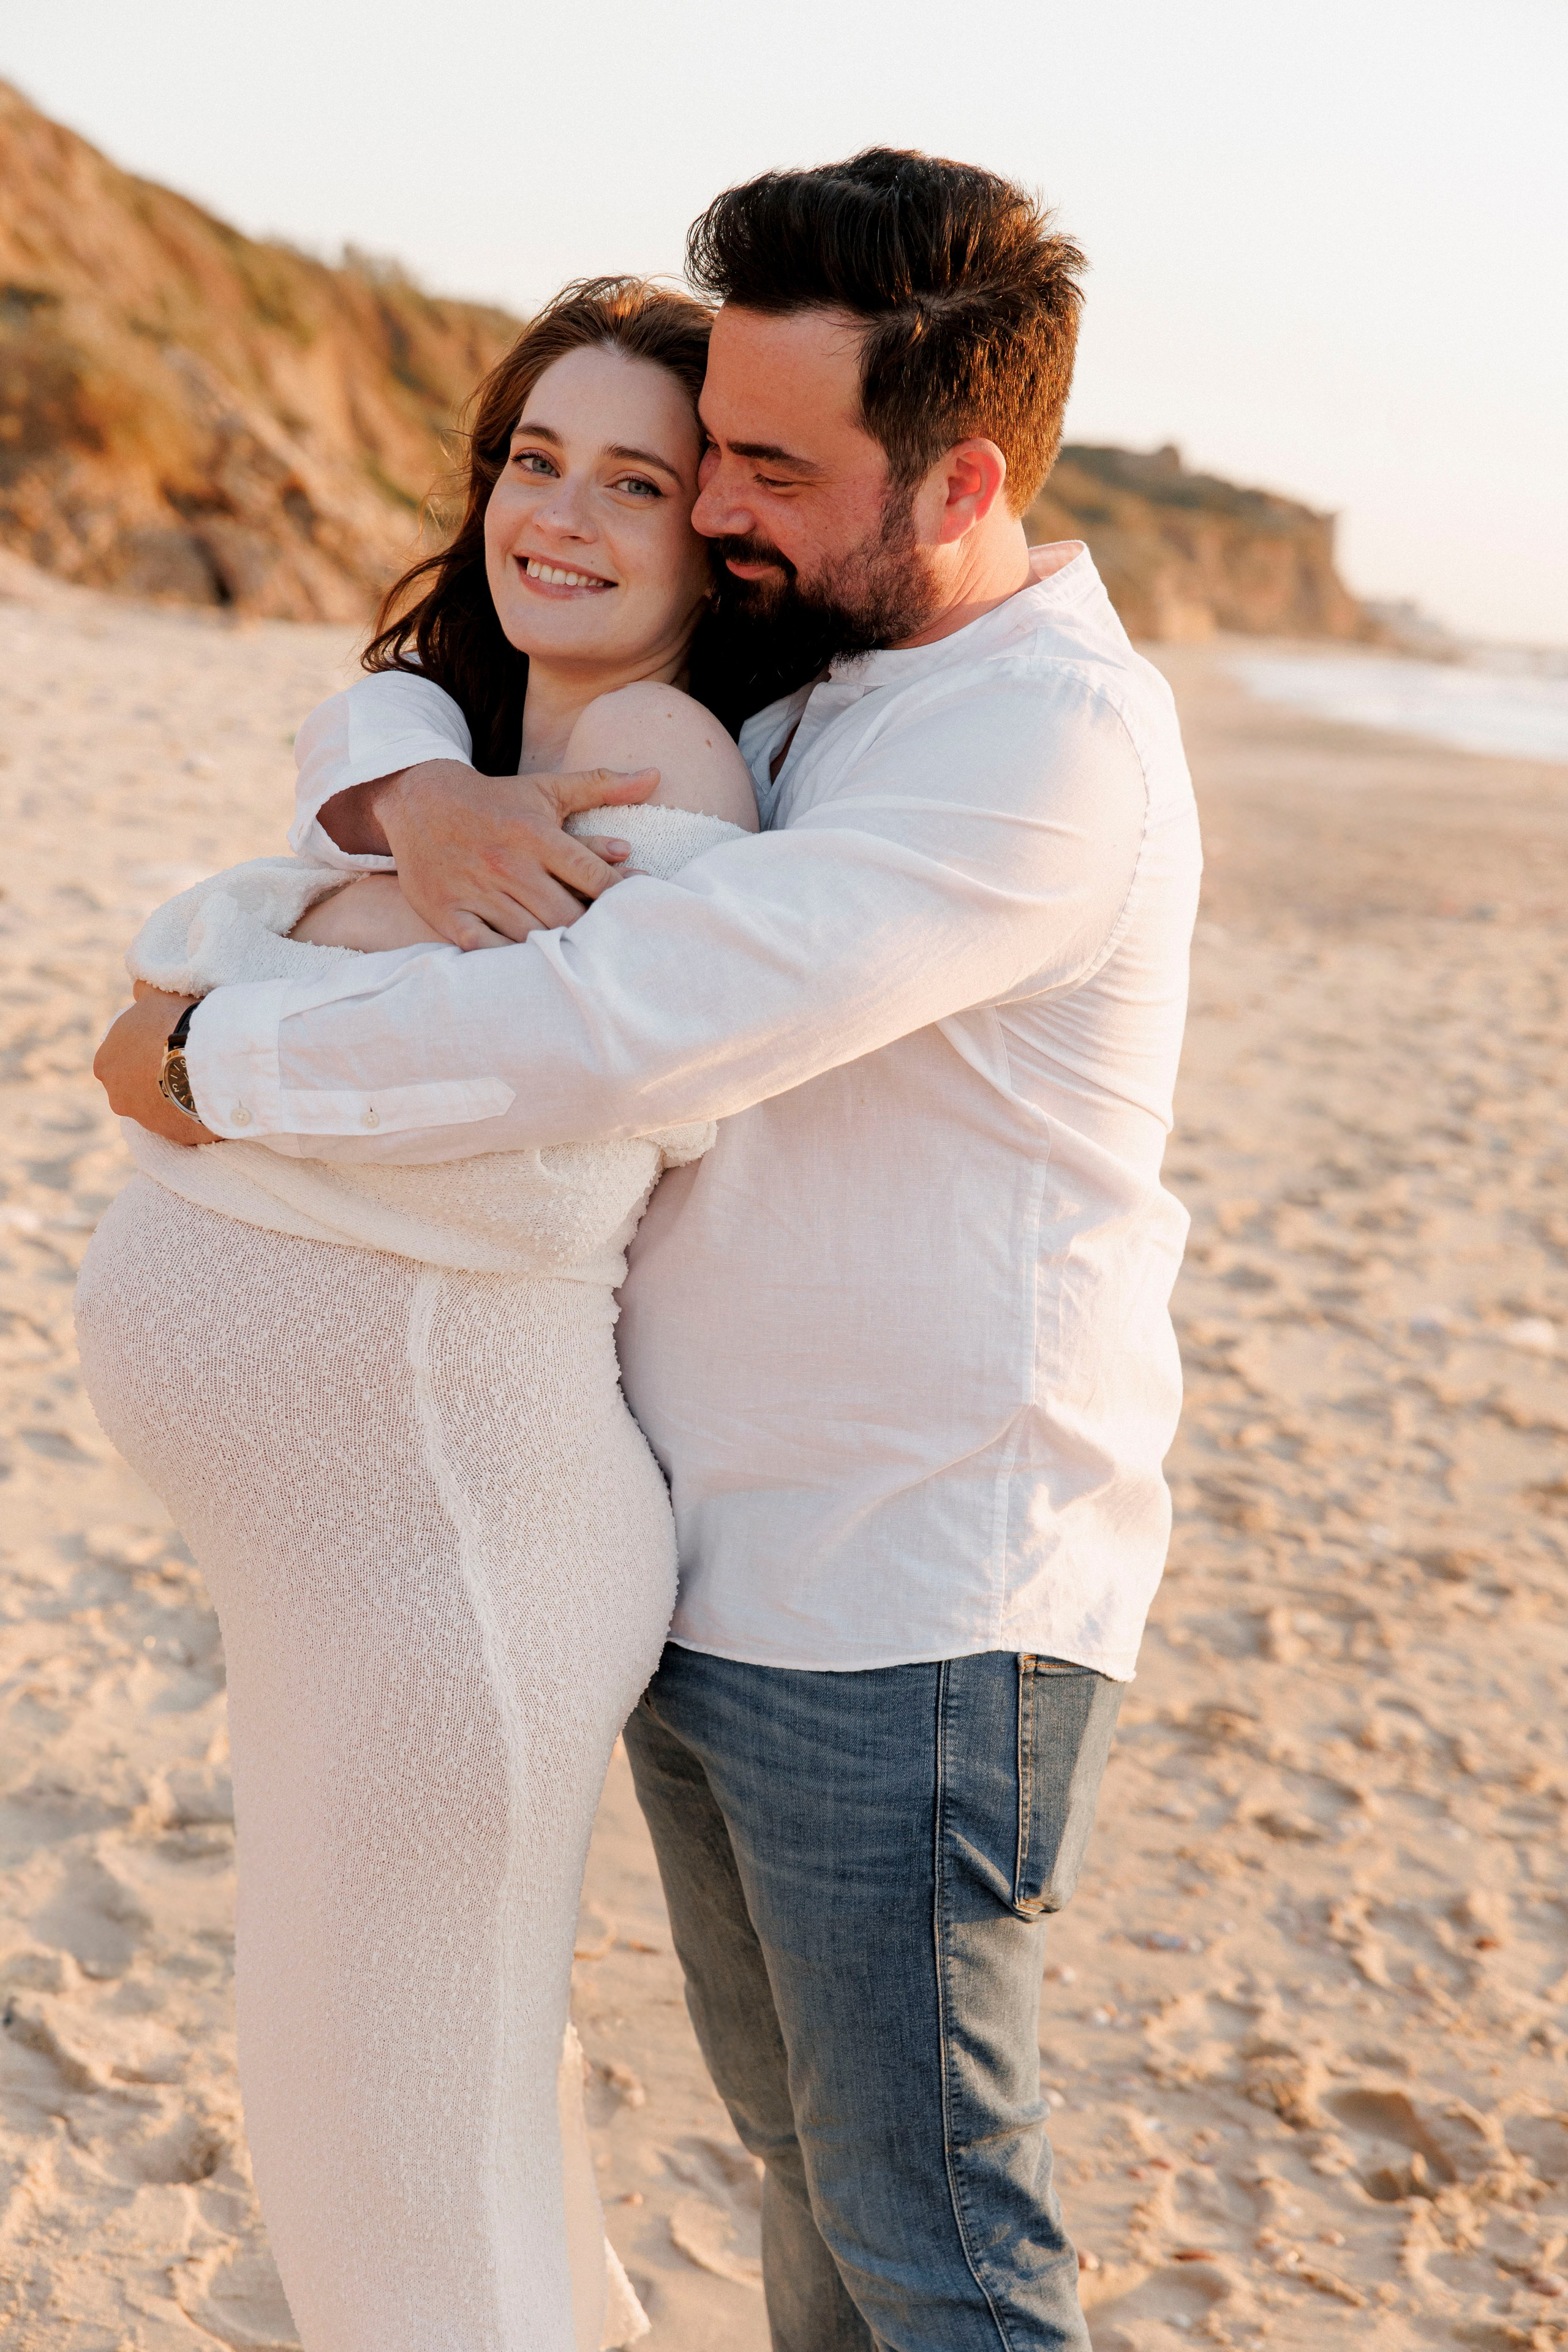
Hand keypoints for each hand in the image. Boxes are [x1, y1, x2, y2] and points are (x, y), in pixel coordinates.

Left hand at [93, 988, 215, 1146]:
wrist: (206, 1056)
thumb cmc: (176, 1022)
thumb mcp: (156, 995)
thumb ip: (143, 992)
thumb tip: (139, 988)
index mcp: (105, 1063)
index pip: (116, 1060)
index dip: (138, 1052)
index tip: (160, 1044)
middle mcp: (117, 1097)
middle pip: (134, 1089)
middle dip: (153, 1079)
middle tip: (181, 1062)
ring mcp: (146, 1121)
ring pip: (159, 1109)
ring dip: (174, 1097)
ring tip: (201, 1080)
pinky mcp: (175, 1137)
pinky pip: (184, 1124)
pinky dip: (194, 1115)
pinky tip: (210, 1099)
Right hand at [323, 759, 660, 947]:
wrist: (420, 800)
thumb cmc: (496, 800)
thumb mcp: (547, 789)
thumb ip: (602, 786)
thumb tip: (657, 776)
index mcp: (536, 835)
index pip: (592, 876)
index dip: (620, 899)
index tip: (640, 911)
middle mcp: (508, 864)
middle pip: (565, 914)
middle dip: (591, 932)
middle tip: (615, 949)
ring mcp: (475, 890)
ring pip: (529, 934)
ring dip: (556, 950)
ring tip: (584, 965)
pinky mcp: (447, 911)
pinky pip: (483, 947)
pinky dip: (506, 959)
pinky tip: (529, 967)